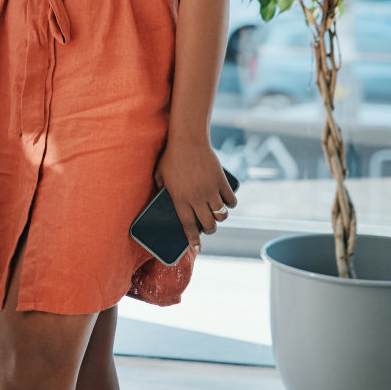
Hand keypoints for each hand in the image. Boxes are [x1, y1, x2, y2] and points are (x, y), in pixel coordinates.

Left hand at [155, 138, 237, 256]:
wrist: (188, 140)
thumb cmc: (171, 157)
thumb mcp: (159, 175)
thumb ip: (161, 189)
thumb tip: (162, 200)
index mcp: (180, 199)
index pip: (188, 226)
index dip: (193, 240)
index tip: (198, 249)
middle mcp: (196, 198)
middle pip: (209, 224)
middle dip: (210, 230)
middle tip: (209, 228)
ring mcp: (211, 190)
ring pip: (221, 215)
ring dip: (220, 218)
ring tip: (217, 215)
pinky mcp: (221, 182)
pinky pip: (231, 201)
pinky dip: (231, 204)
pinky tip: (227, 203)